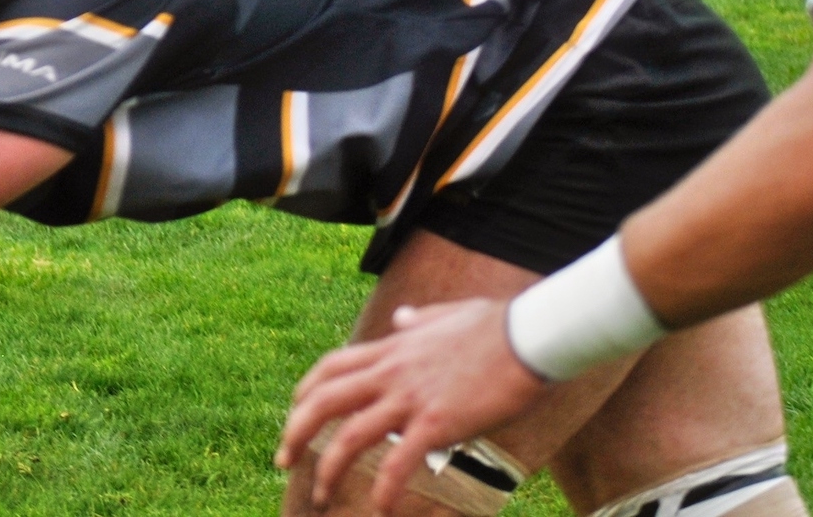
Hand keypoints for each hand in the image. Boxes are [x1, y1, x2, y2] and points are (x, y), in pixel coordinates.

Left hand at [274, 300, 545, 515]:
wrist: (530, 336)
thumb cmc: (498, 325)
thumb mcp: (448, 314)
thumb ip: (419, 319)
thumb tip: (401, 317)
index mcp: (392, 350)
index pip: (331, 368)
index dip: (306, 392)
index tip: (296, 413)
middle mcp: (391, 373)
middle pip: (323, 401)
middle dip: (295, 432)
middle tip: (282, 461)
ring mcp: (410, 398)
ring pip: (348, 436)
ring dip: (327, 470)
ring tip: (321, 496)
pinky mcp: (436, 423)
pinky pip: (398, 463)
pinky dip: (384, 490)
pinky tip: (381, 509)